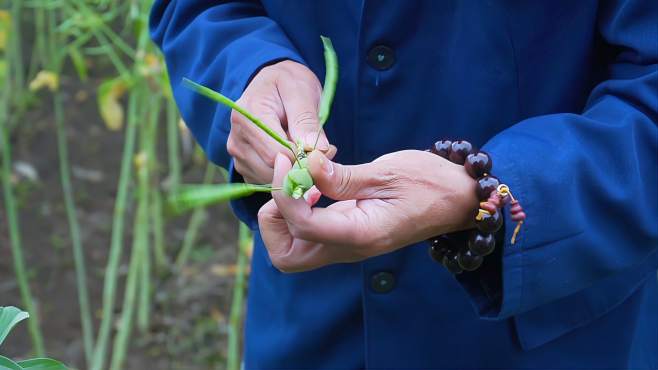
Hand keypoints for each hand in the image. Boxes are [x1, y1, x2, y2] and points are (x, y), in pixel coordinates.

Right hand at [227, 60, 336, 183]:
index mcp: (247, 116)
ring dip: (294, 171)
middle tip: (321, 149)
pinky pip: (268, 181)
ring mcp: (238, 155)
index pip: (277, 153)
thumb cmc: (289, 83)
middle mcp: (236, 138)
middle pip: (273, 170)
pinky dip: (285, 174)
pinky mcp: (244, 166)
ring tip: (306, 148)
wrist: (273, 83)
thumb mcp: (302, 91)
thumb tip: (316, 150)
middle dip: (301, 165)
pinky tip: (294, 156)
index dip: (304, 157)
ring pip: (271, 179)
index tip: (325, 148)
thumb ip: (307, 120)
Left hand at [257, 150, 478, 271]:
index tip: (288, 162)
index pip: (301, 225)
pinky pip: (309, 238)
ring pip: (293, 252)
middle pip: (286, 257)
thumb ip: (340, 176)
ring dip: (282, 220)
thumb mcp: (385, 172)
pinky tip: (313, 188)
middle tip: (287, 185)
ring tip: (300, 184)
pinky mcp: (347, 238)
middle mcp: (349, 249)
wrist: (458, 200)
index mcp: (360, 234)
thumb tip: (306, 165)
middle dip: (273, 221)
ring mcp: (347, 247)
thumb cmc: (429, 183)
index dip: (283, 193)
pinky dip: (297, 215)